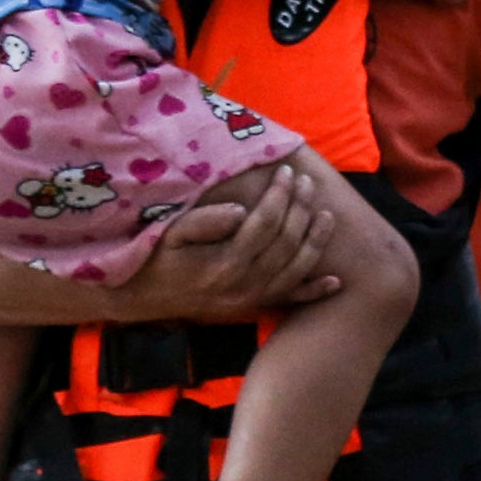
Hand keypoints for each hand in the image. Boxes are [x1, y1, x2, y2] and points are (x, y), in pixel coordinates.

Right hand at [116, 168, 344, 318]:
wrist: (144, 298)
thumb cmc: (156, 259)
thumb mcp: (169, 235)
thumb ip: (203, 222)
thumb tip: (240, 209)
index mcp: (224, 263)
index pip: (265, 224)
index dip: (280, 195)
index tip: (287, 172)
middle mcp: (244, 285)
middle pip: (286, 243)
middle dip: (301, 209)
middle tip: (307, 183)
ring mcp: (253, 299)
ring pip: (296, 269)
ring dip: (316, 241)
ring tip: (327, 215)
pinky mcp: (255, 307)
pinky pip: (291, 301)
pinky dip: (315, 292)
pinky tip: (336, 281)